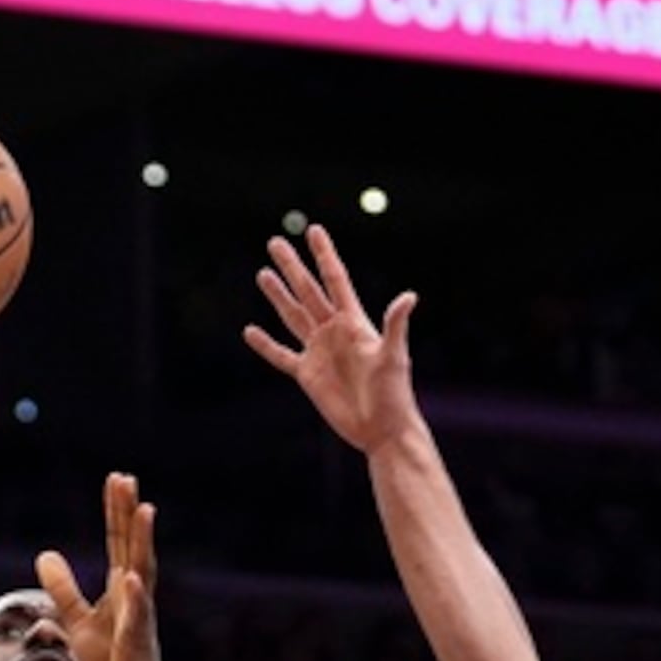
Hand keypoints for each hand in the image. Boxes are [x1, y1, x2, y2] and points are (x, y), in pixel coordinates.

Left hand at [34, 473, 165, 660]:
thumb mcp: (77, 623)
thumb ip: (64, 590)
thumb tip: (45, 555)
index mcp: (120, 592)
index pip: (118, 544)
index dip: (116, 513)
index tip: (117, 480)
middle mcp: (134, 599)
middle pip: (132, 548)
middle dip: (129, 515)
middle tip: (126, 480)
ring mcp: (139, 620)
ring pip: (142, 573)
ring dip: (143, 542)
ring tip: (144, 510)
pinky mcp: (137, 646)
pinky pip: (138, 618)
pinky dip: (136, 597)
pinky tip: (131, 576)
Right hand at [244, 226, 425, 457]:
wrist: (383, 430)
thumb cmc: (394, 394)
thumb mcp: (394, 357)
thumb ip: (395, 325)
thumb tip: (409, 296)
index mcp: (354, 322)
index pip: (335, 280)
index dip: (324, 255)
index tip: (313, 230)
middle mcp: (334, 332)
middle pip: (308, 291)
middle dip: (292, 267)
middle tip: (275, 242)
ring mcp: (319, 352)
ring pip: (293, 316)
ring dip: (278, 296)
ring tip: (263, 274)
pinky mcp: (308, 375)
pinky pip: (282, 356)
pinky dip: (266, 345)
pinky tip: (250, 331)